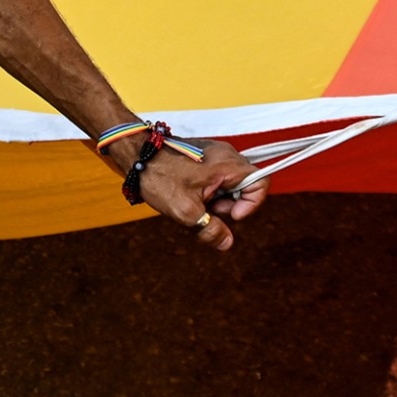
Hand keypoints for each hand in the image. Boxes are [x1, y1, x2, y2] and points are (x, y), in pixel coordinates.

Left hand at [137, 139, 267, 251]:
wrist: (134, 155)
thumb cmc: (159, 177)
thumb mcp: (185, 211)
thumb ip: (210, 229)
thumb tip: (226, 243)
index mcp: (227, 163)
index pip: (261, 183)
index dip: (251, 204)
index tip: (229, 214)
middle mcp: (225, 154)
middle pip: (245, 185)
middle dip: (229, 203)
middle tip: (207, 207)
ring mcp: (214, 154)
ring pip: (230, 184)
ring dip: (217, 198)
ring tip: (194, 200)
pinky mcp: (203, 156)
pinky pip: (217, 178)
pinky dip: (208, 190)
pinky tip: (189, 194)